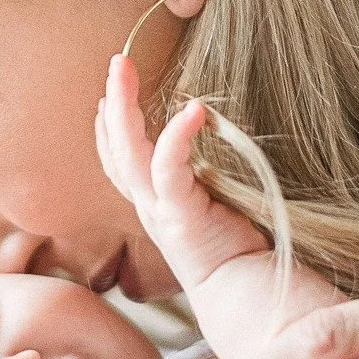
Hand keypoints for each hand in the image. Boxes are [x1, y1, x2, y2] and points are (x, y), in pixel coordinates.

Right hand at [95, 52, 266, 295]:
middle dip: (113, 102)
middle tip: (117, 61)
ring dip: (122, 107)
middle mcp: (148, 206)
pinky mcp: (179, 216)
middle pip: (115, 149)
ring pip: (127, 153)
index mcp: (155, 203)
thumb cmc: (240, 248)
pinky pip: (168, 169)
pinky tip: (193, 110)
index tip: (109, 93)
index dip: (110, 127)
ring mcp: (159, 211)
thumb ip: (207, 174)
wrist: (249, 297)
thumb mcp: (215, 203)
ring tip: (123, 69)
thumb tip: (220, 131)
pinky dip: (176, 136)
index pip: (119, 161)